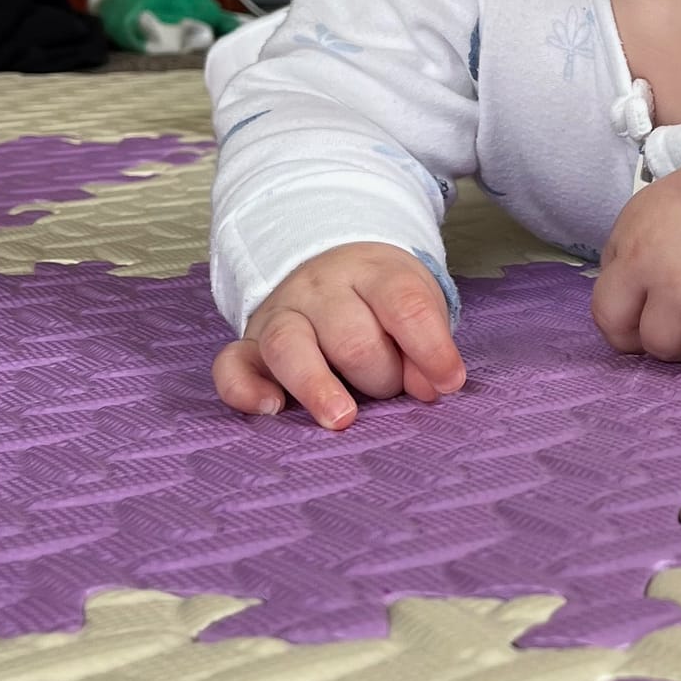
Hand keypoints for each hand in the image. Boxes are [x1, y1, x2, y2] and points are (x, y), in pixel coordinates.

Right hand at [212, 241, 463, 428]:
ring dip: (317, 385)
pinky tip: (270, 409)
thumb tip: (431, 388)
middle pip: (351, 337)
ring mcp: (280, 314)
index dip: (430, 348)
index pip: (403, 305)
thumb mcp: (414, 307)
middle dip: (380, 375)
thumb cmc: (381, 301)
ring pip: (289, 345)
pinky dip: (244, 389)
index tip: (449, 383)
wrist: (326, 262)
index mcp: (373, 273)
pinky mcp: (248, 344)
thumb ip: (425, 346)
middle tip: (390, 391)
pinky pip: (232, 364)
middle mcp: (321, 289)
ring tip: (342, 419)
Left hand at [591, 145, 680, 370]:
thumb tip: (629, 306)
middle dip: (653, 335)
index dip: (626, 324)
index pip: (605, 310)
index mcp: (628, 244)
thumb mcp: (648, 214)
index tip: (650, 318)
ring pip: (665, 348)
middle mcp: (649, 267)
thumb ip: (628, 257)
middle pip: (628, 335)